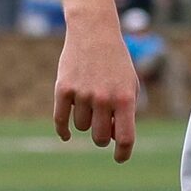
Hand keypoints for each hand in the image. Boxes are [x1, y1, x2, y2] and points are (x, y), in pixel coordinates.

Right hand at [52, 19, 139, 162]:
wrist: (93, 32)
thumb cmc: (116, 62)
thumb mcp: (129, 84)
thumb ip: (125, 112)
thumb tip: (111, 138)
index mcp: (124, 98)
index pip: (125, 138)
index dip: (123, 153)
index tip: (119, 158)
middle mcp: (103, 98)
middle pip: (100, 138)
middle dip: (103, 136)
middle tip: (104, 125)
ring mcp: (82, 94)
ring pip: (82, 127)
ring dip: (86, 122)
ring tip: (90, 103)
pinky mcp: (63, 89)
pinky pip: (60, 121)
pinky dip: (63, 131)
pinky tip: (66, 135)